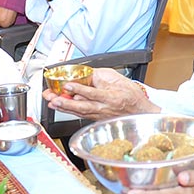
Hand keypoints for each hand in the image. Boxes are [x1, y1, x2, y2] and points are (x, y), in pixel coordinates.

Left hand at [44, 68, 158, 118]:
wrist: (141, 113)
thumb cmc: (133, 97)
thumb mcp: (120, 81)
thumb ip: (103, 77)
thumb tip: (87, 74)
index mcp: (112, 98)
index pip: (94, 93)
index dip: (80, 90)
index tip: (68, 85)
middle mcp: (105, 109)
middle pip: (83, 107)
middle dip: (66, 103)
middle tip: (53, 98)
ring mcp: (100, 116)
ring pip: (80, 112)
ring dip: (65, 108)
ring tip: (52, 102)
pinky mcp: (97, 119)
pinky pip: (82, 115)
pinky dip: (70, 111)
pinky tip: (61, 107)